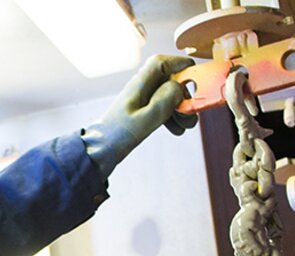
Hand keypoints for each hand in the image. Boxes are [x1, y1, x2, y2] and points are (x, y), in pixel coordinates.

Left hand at [81, 54, 197, 174]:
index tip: (196, 76)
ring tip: (186, 125)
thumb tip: (179, 86)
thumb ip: (163, 101)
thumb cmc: (116, 136)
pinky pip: (163, 107)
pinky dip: (173, 116)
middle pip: (169, 79)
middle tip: (192, 112)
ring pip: (168, 95)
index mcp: (139, 85)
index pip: (161, 62)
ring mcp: (141, 100)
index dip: (180, 64)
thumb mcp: (144, 120)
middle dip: (185, 94)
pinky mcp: (141, 112)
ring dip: (181, 108)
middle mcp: (141, 89)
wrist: (98, 153)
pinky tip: (176, 130)